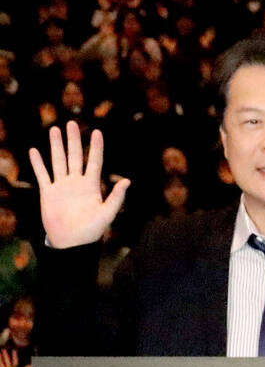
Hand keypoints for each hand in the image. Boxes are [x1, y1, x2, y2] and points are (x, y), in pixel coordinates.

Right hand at [28, 121, 129, 248]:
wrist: (71, 243)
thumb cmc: (91, 231)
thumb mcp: (107, 214)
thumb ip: (116, 198)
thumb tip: (127, 181)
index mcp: (92, 186)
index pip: (95, 161)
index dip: (96, 147)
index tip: (97, 131)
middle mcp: (77, 183)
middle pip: (75, 156)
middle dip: (73, 140)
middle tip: (71, 123)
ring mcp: (62, 186)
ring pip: (58, 161)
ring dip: (56, 146)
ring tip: (54, 130)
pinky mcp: (48, 193)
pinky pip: (43, 174)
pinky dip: (38, 163)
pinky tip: (35, 151)